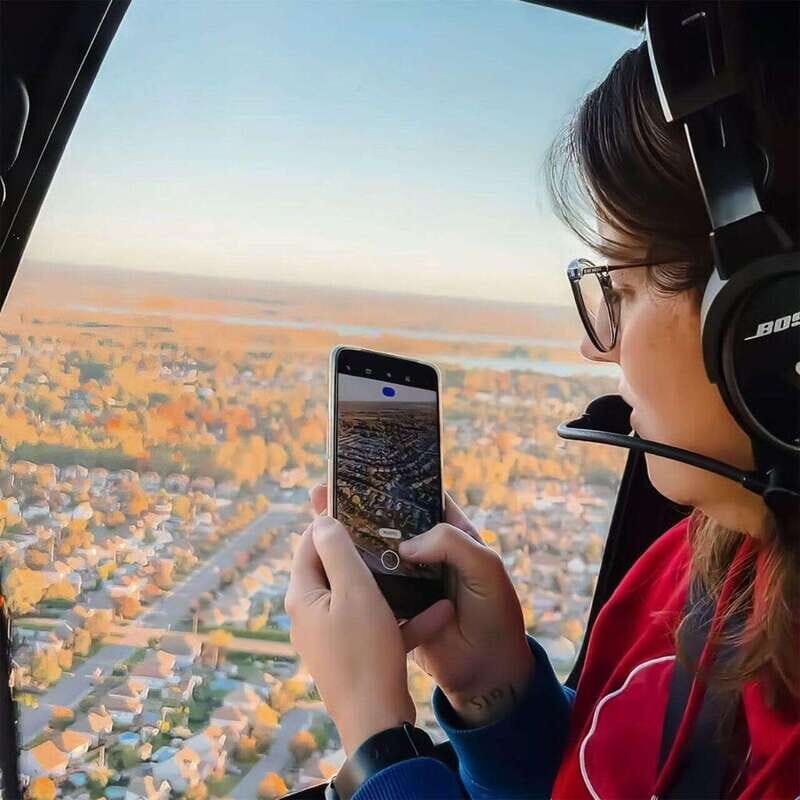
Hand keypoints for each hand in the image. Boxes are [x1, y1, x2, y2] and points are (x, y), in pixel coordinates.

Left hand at [285, 515, 415, 754]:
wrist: (377, 723)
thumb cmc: (364, 652)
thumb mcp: (354, 591)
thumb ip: (337, 551)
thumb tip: (321, 519)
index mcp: (303, 596)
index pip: (309, 544)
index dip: (332, 522)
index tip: (361, 507)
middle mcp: (311, 616)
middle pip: (336, 569)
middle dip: (367, 553)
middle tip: (395, 534)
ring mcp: (332, 638)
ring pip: (362, 598)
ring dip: (393, 588)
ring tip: (420, 570)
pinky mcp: (354, 656)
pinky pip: (378, 627)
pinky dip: (403, 620)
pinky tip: (438, 613)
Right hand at [308, 485, 533, 727]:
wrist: (488, 671)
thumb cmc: (495, 614)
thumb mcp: (484, 568)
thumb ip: (451, 544)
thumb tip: (406, 544)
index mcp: (453, 533)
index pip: (421, 499)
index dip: (395, 484)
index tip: (363, 471)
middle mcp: (429, 551)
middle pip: (389, 523)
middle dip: (360, 508)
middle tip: (325, 493)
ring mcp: (410, 578)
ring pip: (375, 553)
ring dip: (350, 541)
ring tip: (315, 522)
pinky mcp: (396, 605)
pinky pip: (371, 586)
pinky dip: (351, 576)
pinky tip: (326, 565)